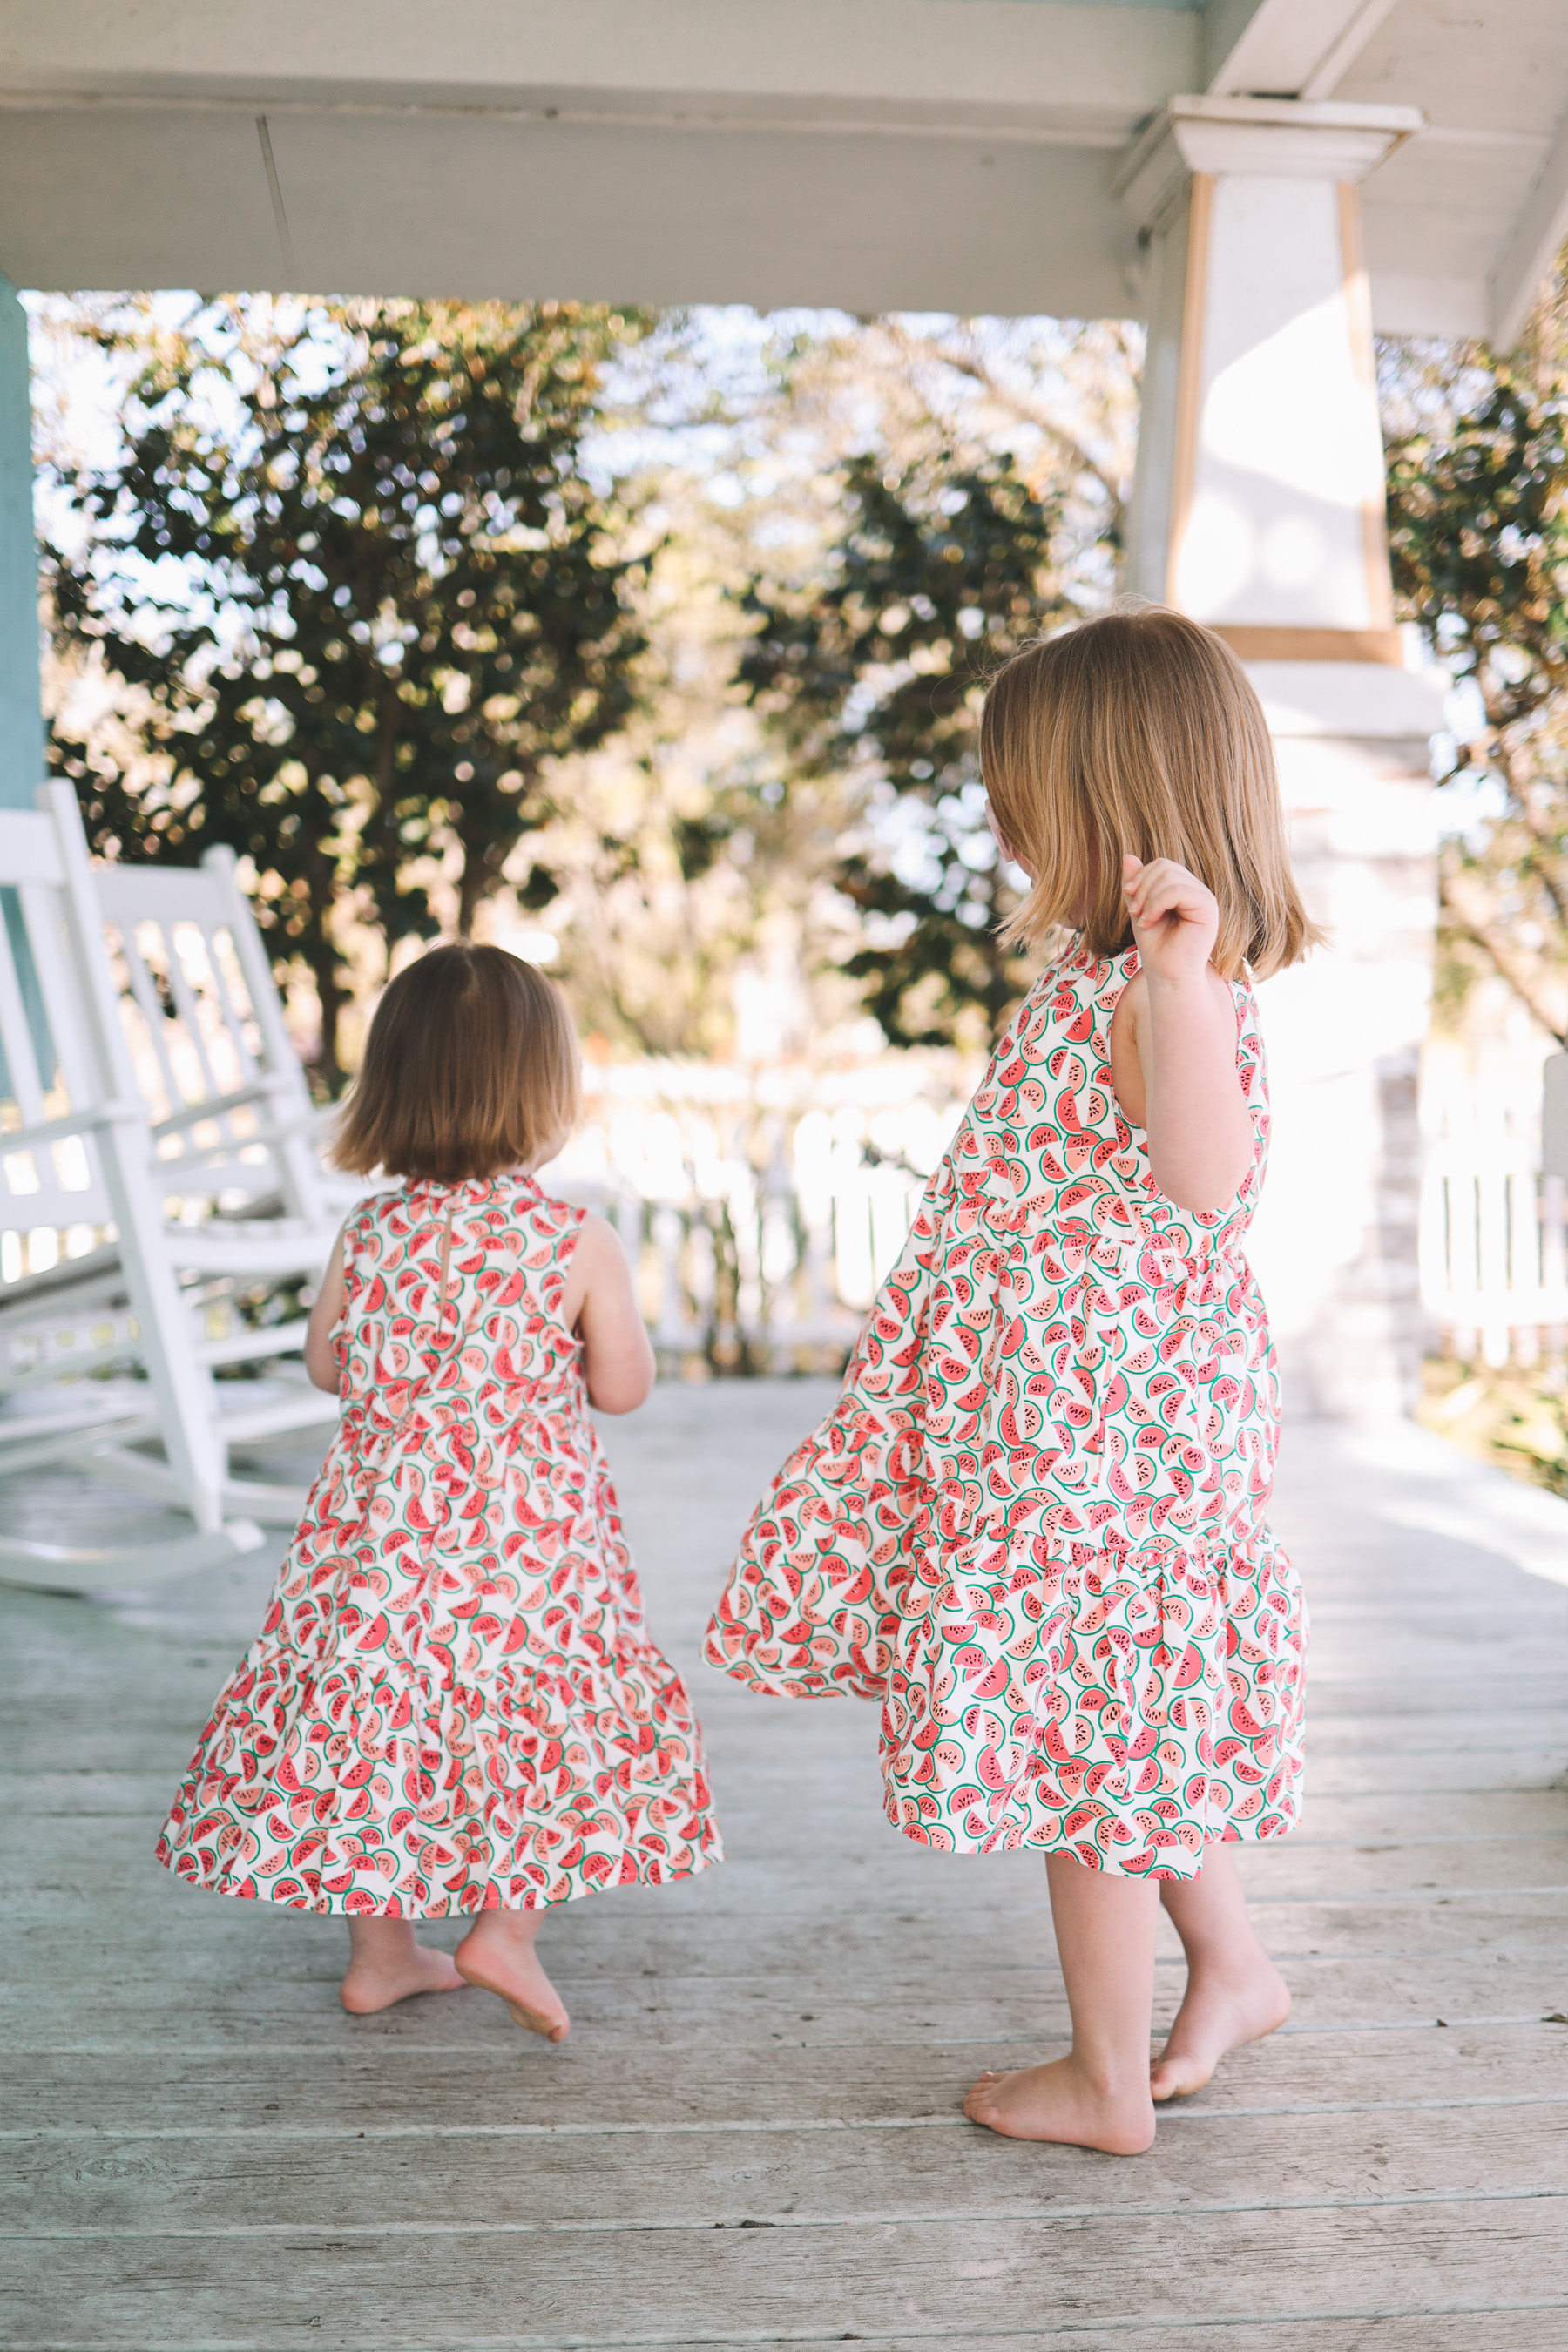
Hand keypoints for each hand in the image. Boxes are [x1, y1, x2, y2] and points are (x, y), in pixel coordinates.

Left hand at [1121, 854, 1217, 988]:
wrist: (1167, 976)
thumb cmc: (1156, 947)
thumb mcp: (1139, 910)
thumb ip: (1136, 885)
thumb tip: (1128, 855)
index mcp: (1185, 889)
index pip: (1162, 865)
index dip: (1141, 877)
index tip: (1129, 902)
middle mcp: (1198, 891)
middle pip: (1165, 866)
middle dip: (1142, 886)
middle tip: (1134, 912)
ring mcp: (1205, 898)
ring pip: (1170, 876)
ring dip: (1147, 898)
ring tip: (1142, 920)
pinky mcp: (1208, 909)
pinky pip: (1177, 890)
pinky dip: (1156, 904)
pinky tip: (1149, 922)